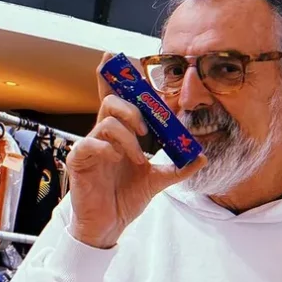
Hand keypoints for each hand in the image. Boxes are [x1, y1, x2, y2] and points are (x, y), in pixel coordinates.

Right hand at [67, 53, 206, 248]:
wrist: (108, 224)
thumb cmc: (124, 197)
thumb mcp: (157, 180)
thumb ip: (177, 167)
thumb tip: (201, 156)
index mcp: (119, 133)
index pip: (117, 97)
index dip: (116, 76)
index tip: (119, 56)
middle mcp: (102, 134)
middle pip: (111, 101)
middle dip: (132, 108)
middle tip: (147, 128)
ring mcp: (89, 146)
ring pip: (106, 121)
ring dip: (128, 136)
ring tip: (138, 157)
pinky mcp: (79, 160)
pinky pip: (90, 143)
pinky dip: (108, 149)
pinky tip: (118, 161)